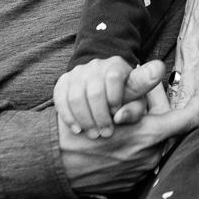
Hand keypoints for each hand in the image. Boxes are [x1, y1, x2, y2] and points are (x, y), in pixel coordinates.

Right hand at [54, 57, 168, 138]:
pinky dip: (69, 117)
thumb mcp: (135, 103)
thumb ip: (136, 107)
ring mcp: (77, 73)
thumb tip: (121, 115)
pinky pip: (61, 100)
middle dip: (101, 116)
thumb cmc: (123, 101)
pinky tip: (77, 129)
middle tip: (106, 133)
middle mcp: (97, 65)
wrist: (95, 96)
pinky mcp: (62, 83)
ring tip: (94, 134)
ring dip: (85, 119)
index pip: (114, 76)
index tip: (117, 113)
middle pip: (95, 91)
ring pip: (76, 97)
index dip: (115, 97)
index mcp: (118, 66)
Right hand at [58, 76, 198, 194]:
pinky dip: (136, 147)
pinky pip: (140, 160)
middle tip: (149, 98)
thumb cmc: (81, 129)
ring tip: (129, 118)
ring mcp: (138, 173)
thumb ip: (138, 86)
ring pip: (154, 145)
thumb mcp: (109, 102)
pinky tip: (120, 138)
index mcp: (150, 135)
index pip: (189, 118)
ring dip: (149, 130)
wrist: (52, 165)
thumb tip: (159, 68)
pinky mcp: (127, 184)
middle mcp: (149, 157)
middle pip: (169, 130)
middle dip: (163, 112)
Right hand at [176, 0, 198, 124]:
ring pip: (179, 84)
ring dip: (181, 108)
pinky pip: (177, 75)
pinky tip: (176, 110)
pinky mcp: (182, 43)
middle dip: (192, 115)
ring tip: (180, 134)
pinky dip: (176, 94)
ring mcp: (185, 45)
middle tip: (194, 140)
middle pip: (191, 89)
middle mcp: (194, 46)